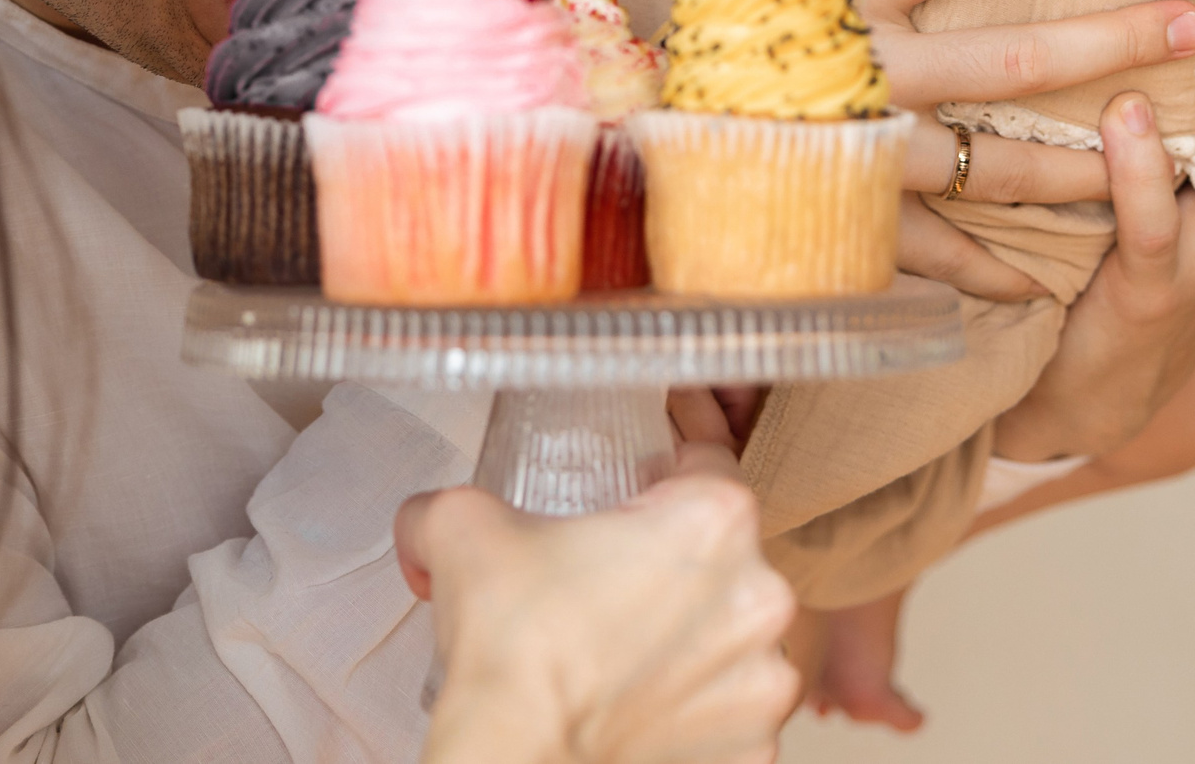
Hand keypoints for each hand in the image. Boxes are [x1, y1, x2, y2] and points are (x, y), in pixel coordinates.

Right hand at [397, 445, 798, 763]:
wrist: (512, 761)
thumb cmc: (510, 656)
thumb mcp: (464, 527)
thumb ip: (458, 498)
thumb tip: (430, 516)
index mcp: (713, 522)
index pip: (709, 460)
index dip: (667, 472)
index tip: (641, 492)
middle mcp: (758, 597)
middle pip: (727, 553)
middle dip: (675, 562)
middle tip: (613, 581)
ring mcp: (764, 679)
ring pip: (734, 632)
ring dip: (694, 634)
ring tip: (624, 646)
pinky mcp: (756, 744)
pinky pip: (733, 704)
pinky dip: (697, 701)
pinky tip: (643, 698)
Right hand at [590, 0, 1194, 299]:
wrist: (571, 147)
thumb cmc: (603, 36)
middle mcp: (854, 79)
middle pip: (1004, 62)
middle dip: (1106, 41)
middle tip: (1189, 22)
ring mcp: (851, 161)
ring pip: (990, 163)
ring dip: (1083, 157)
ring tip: (1175, 155)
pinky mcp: (828, 226)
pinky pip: (920, 253)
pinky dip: (981, 270)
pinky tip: (1041, 278)